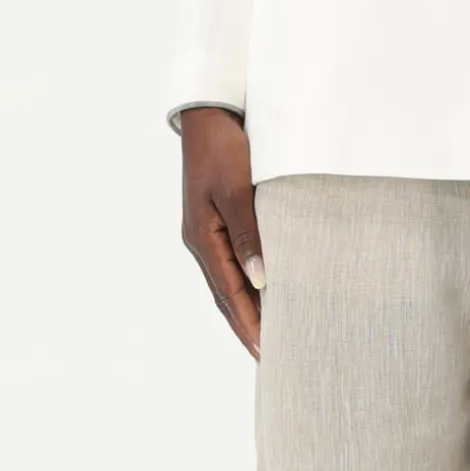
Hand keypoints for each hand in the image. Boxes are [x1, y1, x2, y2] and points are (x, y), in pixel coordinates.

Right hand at [180, 106, 264, 360]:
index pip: (229, 294)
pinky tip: (259, 288)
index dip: (248, 324)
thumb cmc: (223, 148)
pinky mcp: (214, 218)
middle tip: (268, 356)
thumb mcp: (237, 189)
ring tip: (267, 332)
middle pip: (225, 294)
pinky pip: (229, 261)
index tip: (266, 352)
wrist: (209, 114)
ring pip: (227, 280)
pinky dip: (244, 282)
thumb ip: (247, 234)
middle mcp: (201, 240)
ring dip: (245, 307)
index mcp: (202, 238)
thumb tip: (261, 281)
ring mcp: (204, 231)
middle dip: (246, 325)